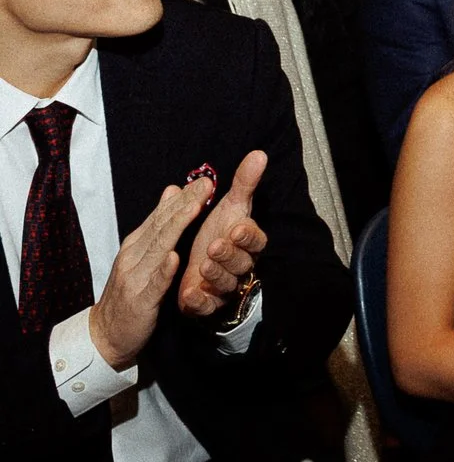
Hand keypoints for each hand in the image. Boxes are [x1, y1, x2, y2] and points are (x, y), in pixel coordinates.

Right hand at [91, 177, 212, 369]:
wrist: (105, 333)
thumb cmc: (128, 291)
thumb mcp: (141, 255)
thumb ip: (157, 225)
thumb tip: (173, 190)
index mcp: (136, 245)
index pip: (161, 216)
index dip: (183, 197)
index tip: (205, 180)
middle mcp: (133, 257)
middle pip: (161, 225)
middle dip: (184, 204)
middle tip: (206, 184)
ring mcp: (135, 278)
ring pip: (158, 248)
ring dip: (176, 227)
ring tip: (195, 208)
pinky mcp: (140, 301)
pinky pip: (154, 284)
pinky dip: (163, 270)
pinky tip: (174, 258)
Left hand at [178, 149, 267, 318]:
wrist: (187, 268)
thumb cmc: (210, 234)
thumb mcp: (227, 207)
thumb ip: (243, 184)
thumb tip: (259, 154)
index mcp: (245, 243)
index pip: (256, 241)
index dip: (248, 236)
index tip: (236, 228)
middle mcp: (238, 266)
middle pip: (242, 264)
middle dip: (229, 255)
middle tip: (214, 246)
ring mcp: (223, 287)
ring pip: (226, 284)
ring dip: (215, 275)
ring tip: (202, 264)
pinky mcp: (205, 304)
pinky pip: (207, 307)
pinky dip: (200, 301)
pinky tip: (188, 292)